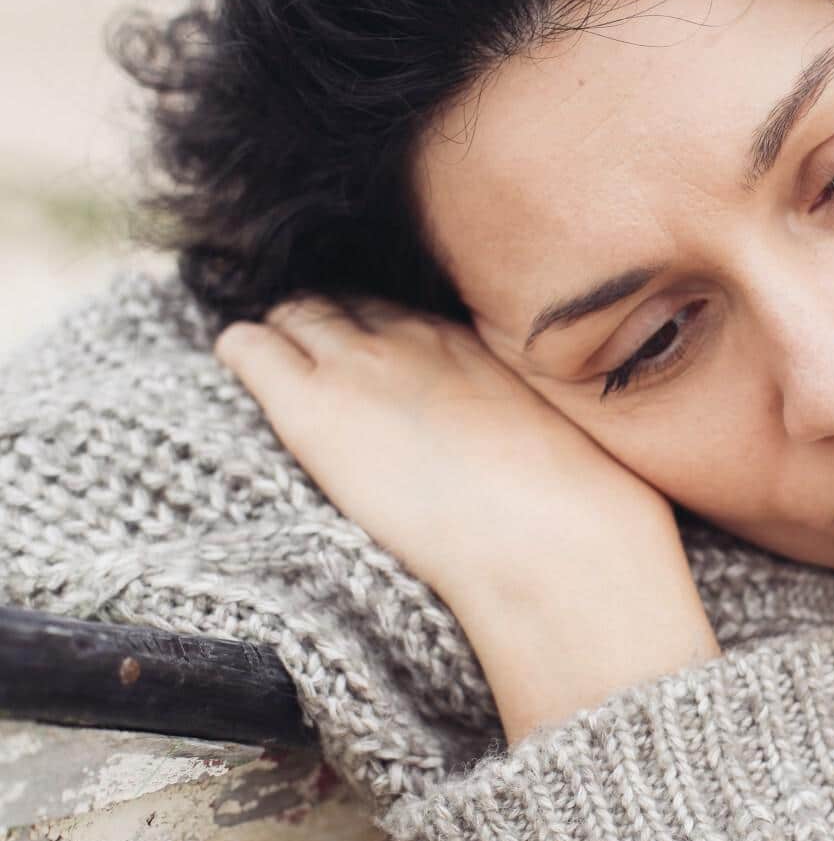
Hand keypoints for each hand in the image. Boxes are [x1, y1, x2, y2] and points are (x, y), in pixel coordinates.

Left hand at [214, 296, 719, 741]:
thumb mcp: (571, 434)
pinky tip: (245, 372)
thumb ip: (530, 412)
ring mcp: (362, 364)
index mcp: (477, 341)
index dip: (378, 328)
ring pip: (293, 313)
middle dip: (324, 323)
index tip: (375, 361)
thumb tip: (528, 440)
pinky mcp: (314, 407)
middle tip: (314, 367)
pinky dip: (241, 352)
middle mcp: (417, 337)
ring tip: (277, 372)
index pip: (401, 307)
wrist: (558, 540)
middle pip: (345, 301)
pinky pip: (249, 347)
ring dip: (284, 338)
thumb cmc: (585, 508)